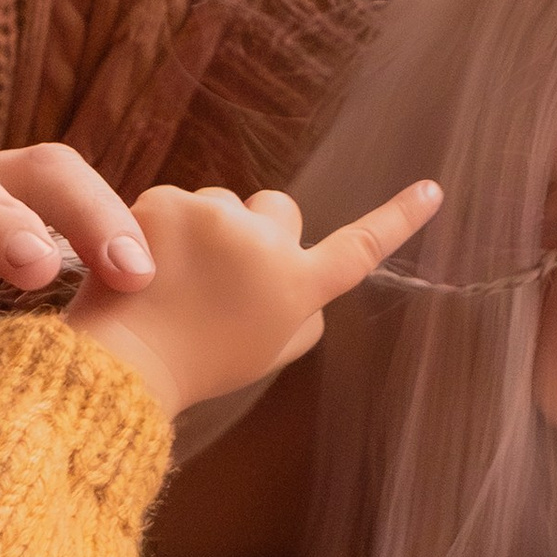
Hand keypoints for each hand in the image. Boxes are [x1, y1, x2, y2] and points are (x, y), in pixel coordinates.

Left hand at [68, 177, 441, 419]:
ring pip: (220, 203)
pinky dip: (159, 227)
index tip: (432, 189)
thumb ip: (301, 315)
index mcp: (297, 288)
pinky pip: (173, 201)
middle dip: (258, 229)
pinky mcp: (165, 203)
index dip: (398, 219)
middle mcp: (266, 246)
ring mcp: (215, 219)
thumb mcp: (266, 354)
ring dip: (204, 230)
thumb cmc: (198, 366)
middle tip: (221, 275)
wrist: (125, 363)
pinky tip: (144, 266)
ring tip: (174, 281)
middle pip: (277, 209)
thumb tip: (308, 276)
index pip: (360, 248)